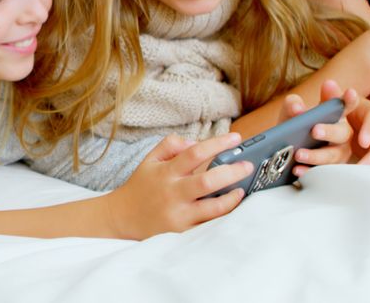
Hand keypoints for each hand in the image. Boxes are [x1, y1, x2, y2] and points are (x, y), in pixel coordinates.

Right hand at [104, 133, 253, 239]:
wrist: (122, 218)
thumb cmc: (140, 187)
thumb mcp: (149, 159)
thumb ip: (170, 145)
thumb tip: (195, 142)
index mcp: (166, 172)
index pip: (195, 153)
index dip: (217, 144)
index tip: (236, 138)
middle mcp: (172, 192)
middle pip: (207, 181)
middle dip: (232, 172)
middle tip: (248, 165)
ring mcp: (178, 214)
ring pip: (212, 207)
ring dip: (231, 198)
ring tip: (242, 190)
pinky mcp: (182, 232)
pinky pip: (208, 225)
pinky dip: (222, 216)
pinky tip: (231, 208)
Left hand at [290, 80, 354, 176]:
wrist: (286, 149)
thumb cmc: (295, 125)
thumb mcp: (293, 112)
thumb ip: (293, 104)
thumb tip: (296, 107)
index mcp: (337, 116)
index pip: (345, 106)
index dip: (349, 100)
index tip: (350, 92)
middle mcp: (343, 135)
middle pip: (342, 133)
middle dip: (329, 132)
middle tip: (315, 130)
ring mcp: (339, 154)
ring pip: (333, 156)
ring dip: (315, 156)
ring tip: (298, 154)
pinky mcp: (330, 171)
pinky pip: (322, 173)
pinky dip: (308, 171)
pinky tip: (297, 169)